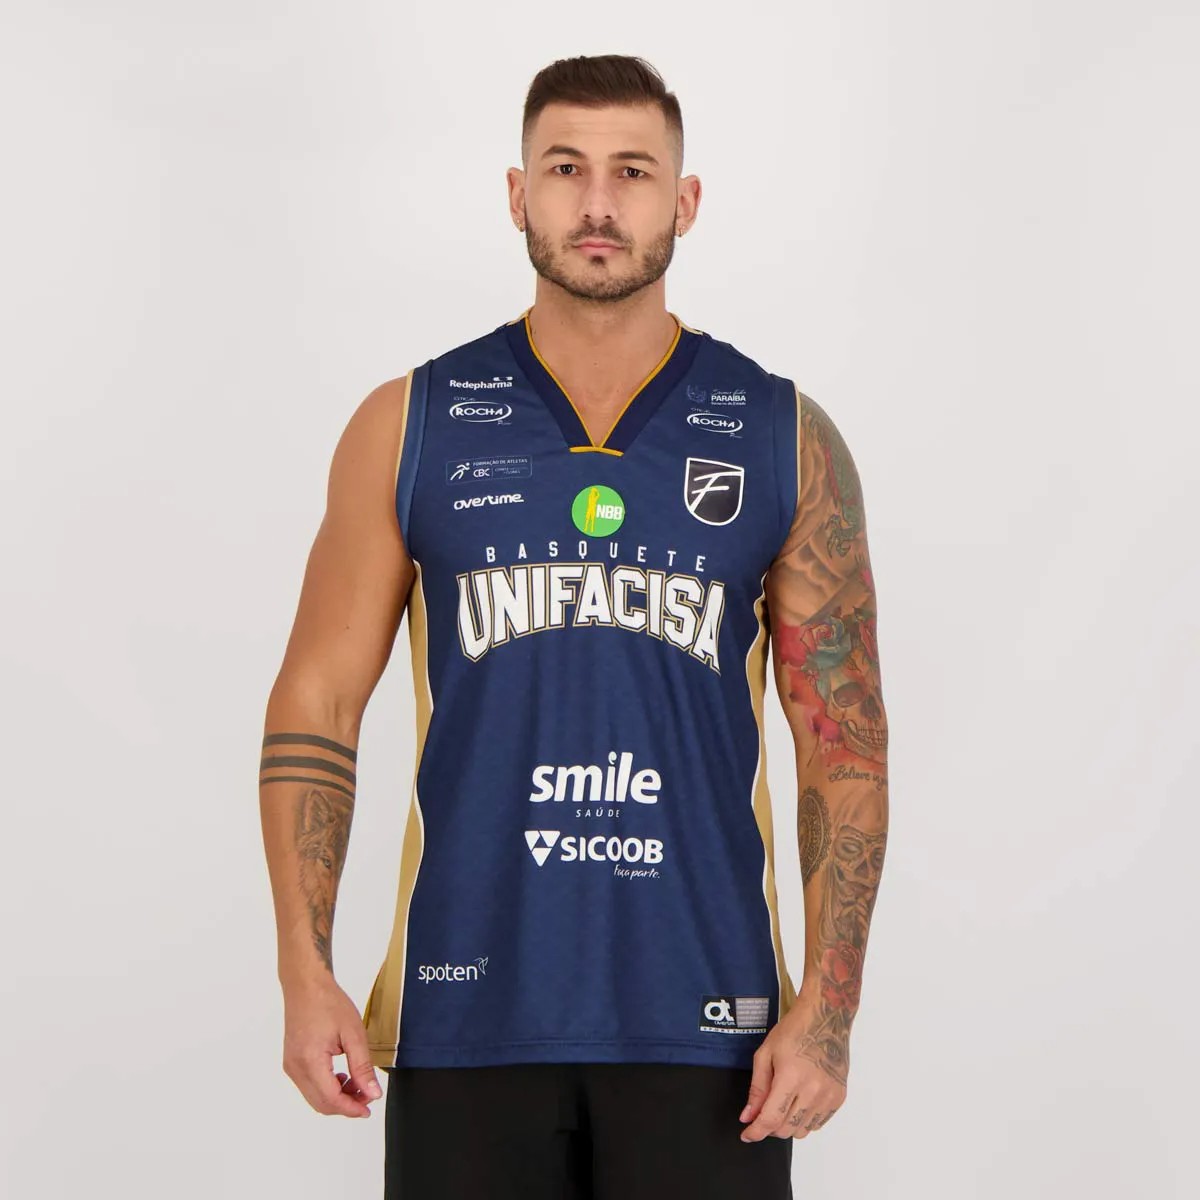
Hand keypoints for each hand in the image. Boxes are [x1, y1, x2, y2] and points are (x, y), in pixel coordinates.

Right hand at [281, 976, 382, 1117]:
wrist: (306, 985)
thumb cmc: (329, 1003)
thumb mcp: (353, 1033)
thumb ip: (362, 1066)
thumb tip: (372, 1093)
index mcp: (310, 1061)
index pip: (331, 1099)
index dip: (351, 1108)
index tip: (369, 1109)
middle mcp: (295, 1068)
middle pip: (321, 1103)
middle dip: (346, 1105)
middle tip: (368, 1095)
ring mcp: (290, 1066)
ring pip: (314, 1097)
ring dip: (337, 1098)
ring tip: (358, 1083)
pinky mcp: (291, 1062)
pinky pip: (309, 1086)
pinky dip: (326, 1088)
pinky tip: (342, 1076)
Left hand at [737, 1005, 846, 1140]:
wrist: (826, 1018)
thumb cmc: (794, 1031)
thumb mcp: (766, 1054)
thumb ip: (757, 1089)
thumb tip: (748, 1116)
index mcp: (791, 1077)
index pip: (771, 1119)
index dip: (756, 1131)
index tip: (747, 1134)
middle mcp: (813, 1090)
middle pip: (786, 1129)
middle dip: (769, 1126)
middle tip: (763, 1111)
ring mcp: (828, 1096)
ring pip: (802, 1131)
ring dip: (787, 1124)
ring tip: (783, 1102)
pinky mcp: (839, 1098)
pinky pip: (818, 1124)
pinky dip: (804, 1120)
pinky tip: (799, 1101)